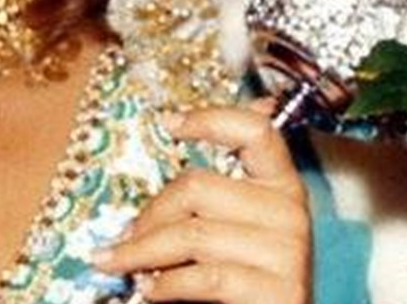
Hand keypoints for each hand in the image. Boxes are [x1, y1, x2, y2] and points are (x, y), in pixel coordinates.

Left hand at [93, 101, 310, 303]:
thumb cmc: (242, 280)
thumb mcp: (229, 230)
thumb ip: (206, 199)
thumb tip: (146, 183)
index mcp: (280, 183)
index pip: (254, 130)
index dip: (211, 119)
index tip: (169, 123)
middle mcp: (290, 209)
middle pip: (197, 187)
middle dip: (149, 215)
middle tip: (121, 237)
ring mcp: (288, 251)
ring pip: (191, 234)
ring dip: (141, 251)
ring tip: (117, 263)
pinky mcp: (279, 291)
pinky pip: (203, 277)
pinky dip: (165, 284)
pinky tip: (149, 289)